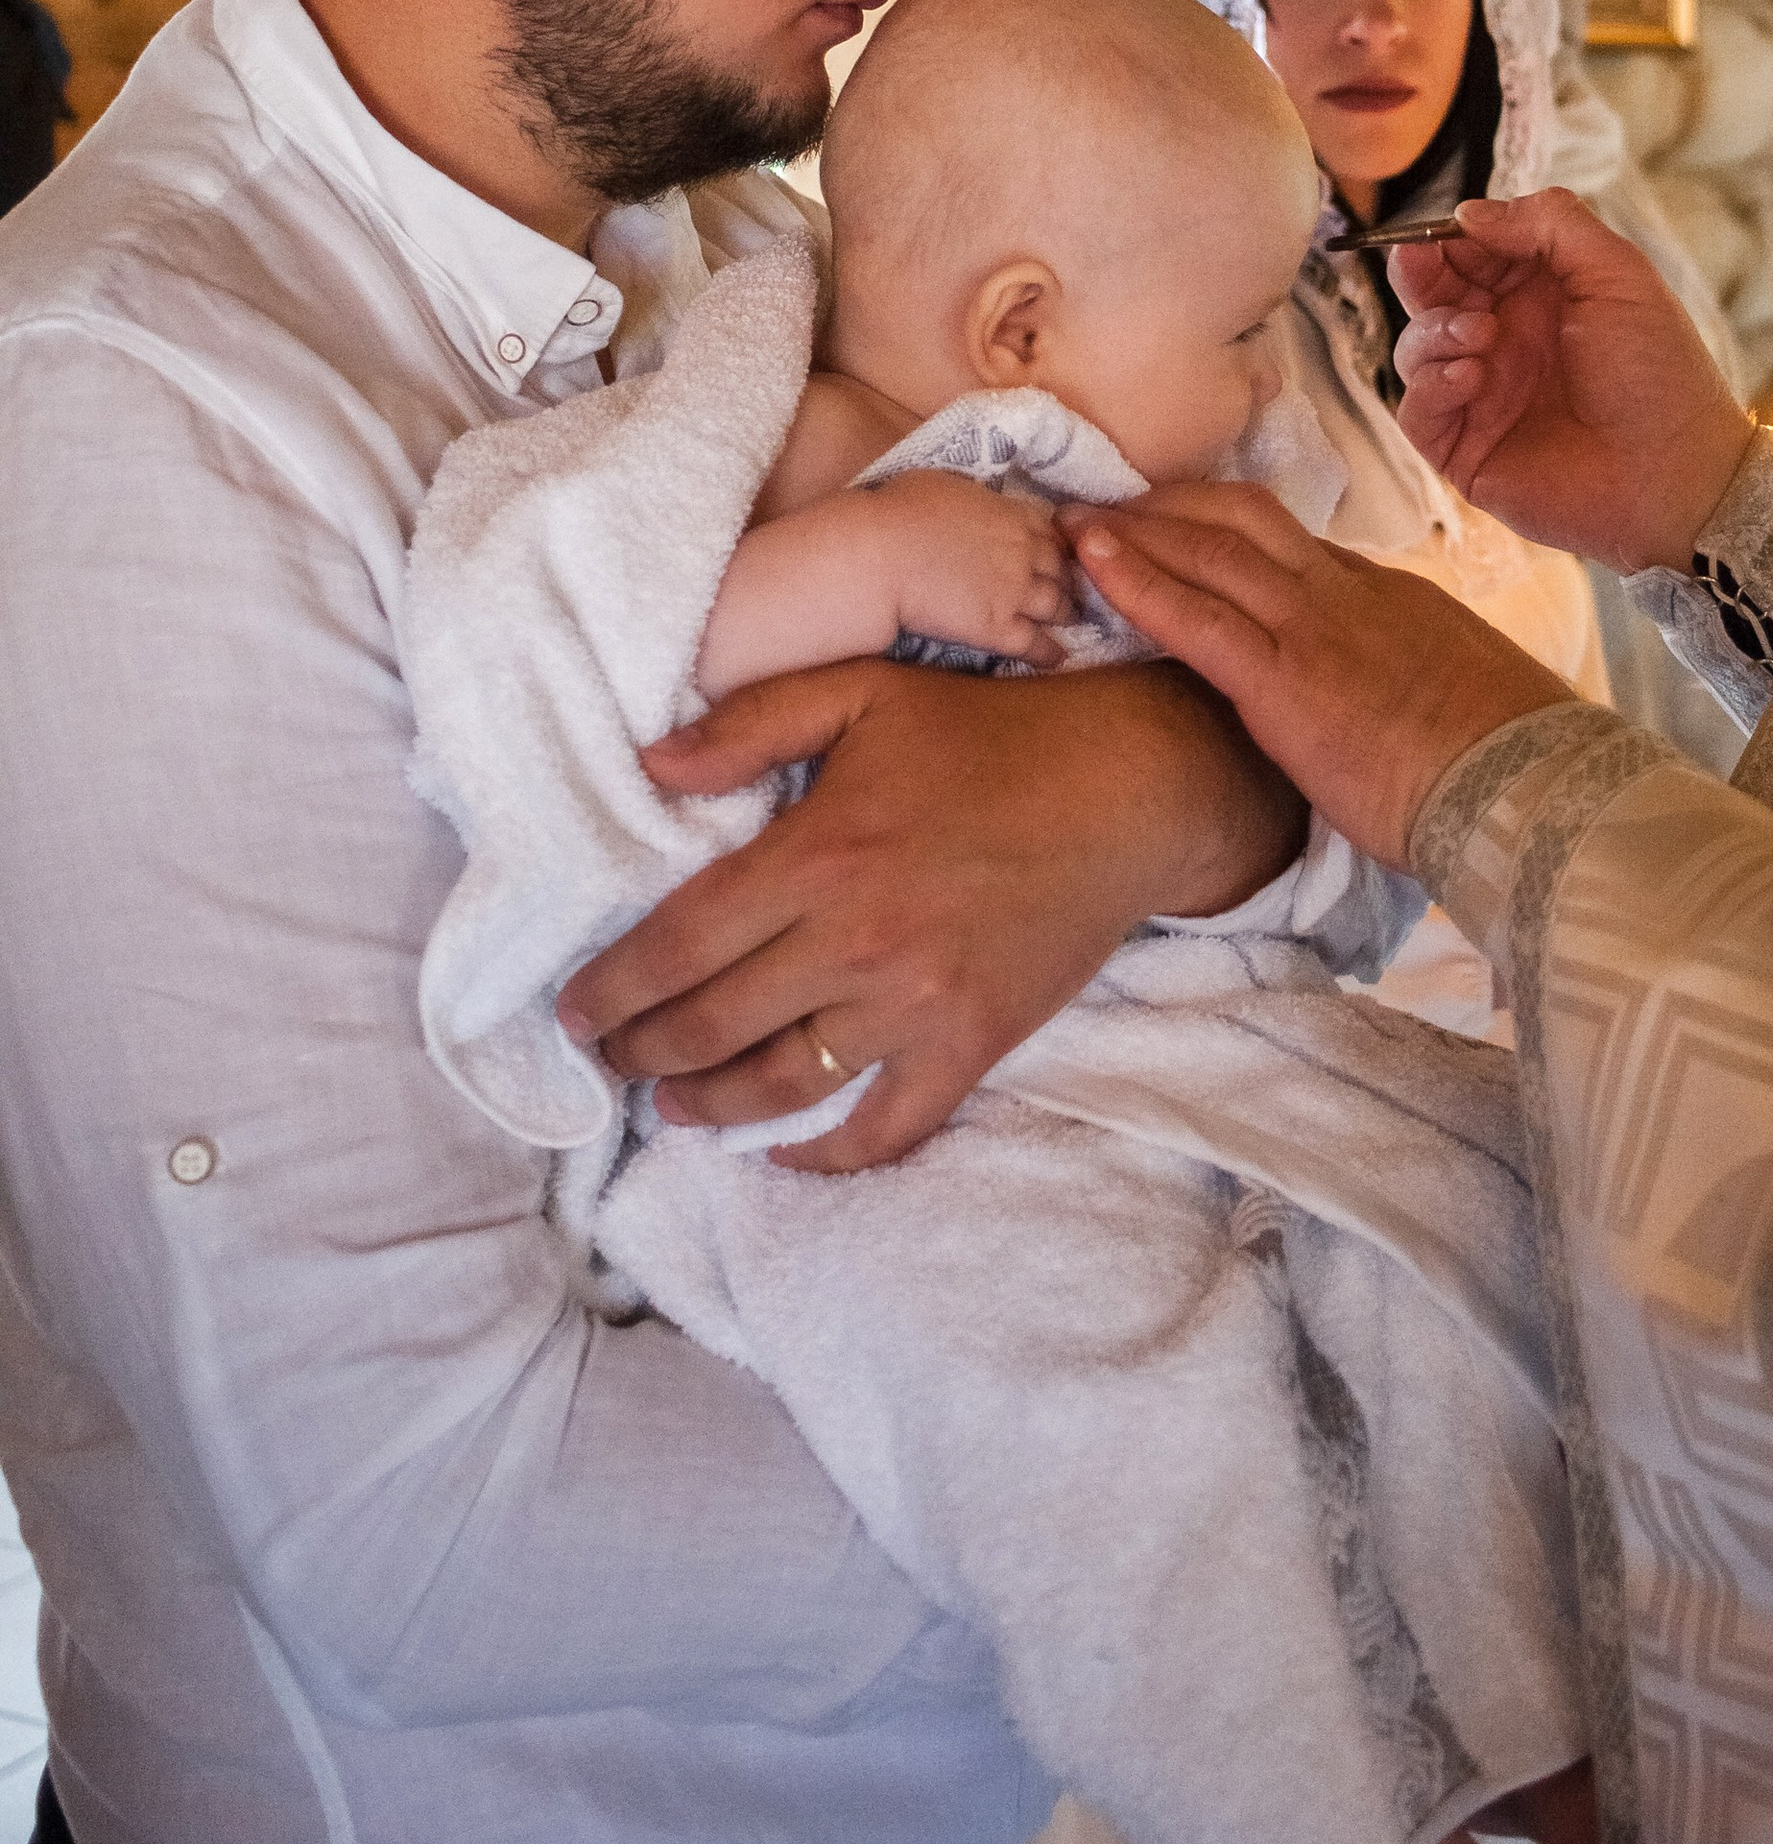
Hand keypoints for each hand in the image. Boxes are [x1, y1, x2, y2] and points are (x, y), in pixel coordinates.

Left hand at [558, 656, 1302, 1168]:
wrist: (1127, 788)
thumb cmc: (988, 734)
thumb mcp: (864, 691)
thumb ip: (751, 724)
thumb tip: (650, 767)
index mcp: (818, 853)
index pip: (680, 944)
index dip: (612, 990)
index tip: (573, 1013)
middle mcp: (857, 939)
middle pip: (713, 1025)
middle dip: (643, 1055)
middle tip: (612, 1062)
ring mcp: (917, 1003)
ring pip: (784, 1084)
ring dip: (710, 1108)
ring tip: (674, 1107)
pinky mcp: (972, 1043)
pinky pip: (885, 1124)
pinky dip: (827, 1152)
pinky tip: (783, 1149)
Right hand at [885, 470, 1071, 659]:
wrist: (882, 557)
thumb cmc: (900, 512)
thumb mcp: (944, 484)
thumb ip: (972, 496)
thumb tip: (970, 501)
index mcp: (1013, 515)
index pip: (1050, 531)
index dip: (1052, 544)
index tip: (1051, 552)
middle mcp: (1025, 554)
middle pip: (1060, 569)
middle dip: (1065, 579)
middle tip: (1068, 588)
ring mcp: (1016, 594)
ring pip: (1057, 606)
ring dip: (1066, 613)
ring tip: (1069, 620)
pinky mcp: (1000, 630)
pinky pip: (1036, 644)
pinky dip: (1050, 651)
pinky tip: (1057, 657)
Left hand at [1066, 484, 1568, 868]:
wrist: (1527, 787)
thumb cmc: (1508, 767)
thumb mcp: (1466, 703)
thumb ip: (1418, 688)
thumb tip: (1409, 713)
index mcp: (1391, 600)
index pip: (1295, 549)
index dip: (1229, 535)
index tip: (1184, 532)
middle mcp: (1346, 595)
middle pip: (1243, 521)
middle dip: (1173, 506)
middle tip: (1112, 503)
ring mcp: (1313, 630)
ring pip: (1210, 551)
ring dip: (1137, 530)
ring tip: (1074, 523)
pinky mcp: (1283, 681)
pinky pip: (1195, 617)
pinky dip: (1135, 581)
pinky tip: (1089, 564)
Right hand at [1390, 190, 1752, 574]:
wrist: (1671, 474)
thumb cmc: (1657, 372)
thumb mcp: (1617, 273)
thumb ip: (1549, 224)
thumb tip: (1469, 213)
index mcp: (1540, 296)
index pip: (1472, 252)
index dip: (1453, 238)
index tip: (1450, 230)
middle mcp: (1505, 341)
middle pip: (1432, 294)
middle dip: (1420, 273)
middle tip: (1421, 264)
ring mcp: (1482, 395)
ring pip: (1417, 347)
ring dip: (1434, 330)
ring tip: (1480, 337)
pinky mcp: (1465, 449)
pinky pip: (1416, 409)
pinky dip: (1431, 384)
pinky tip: (1471, 376)